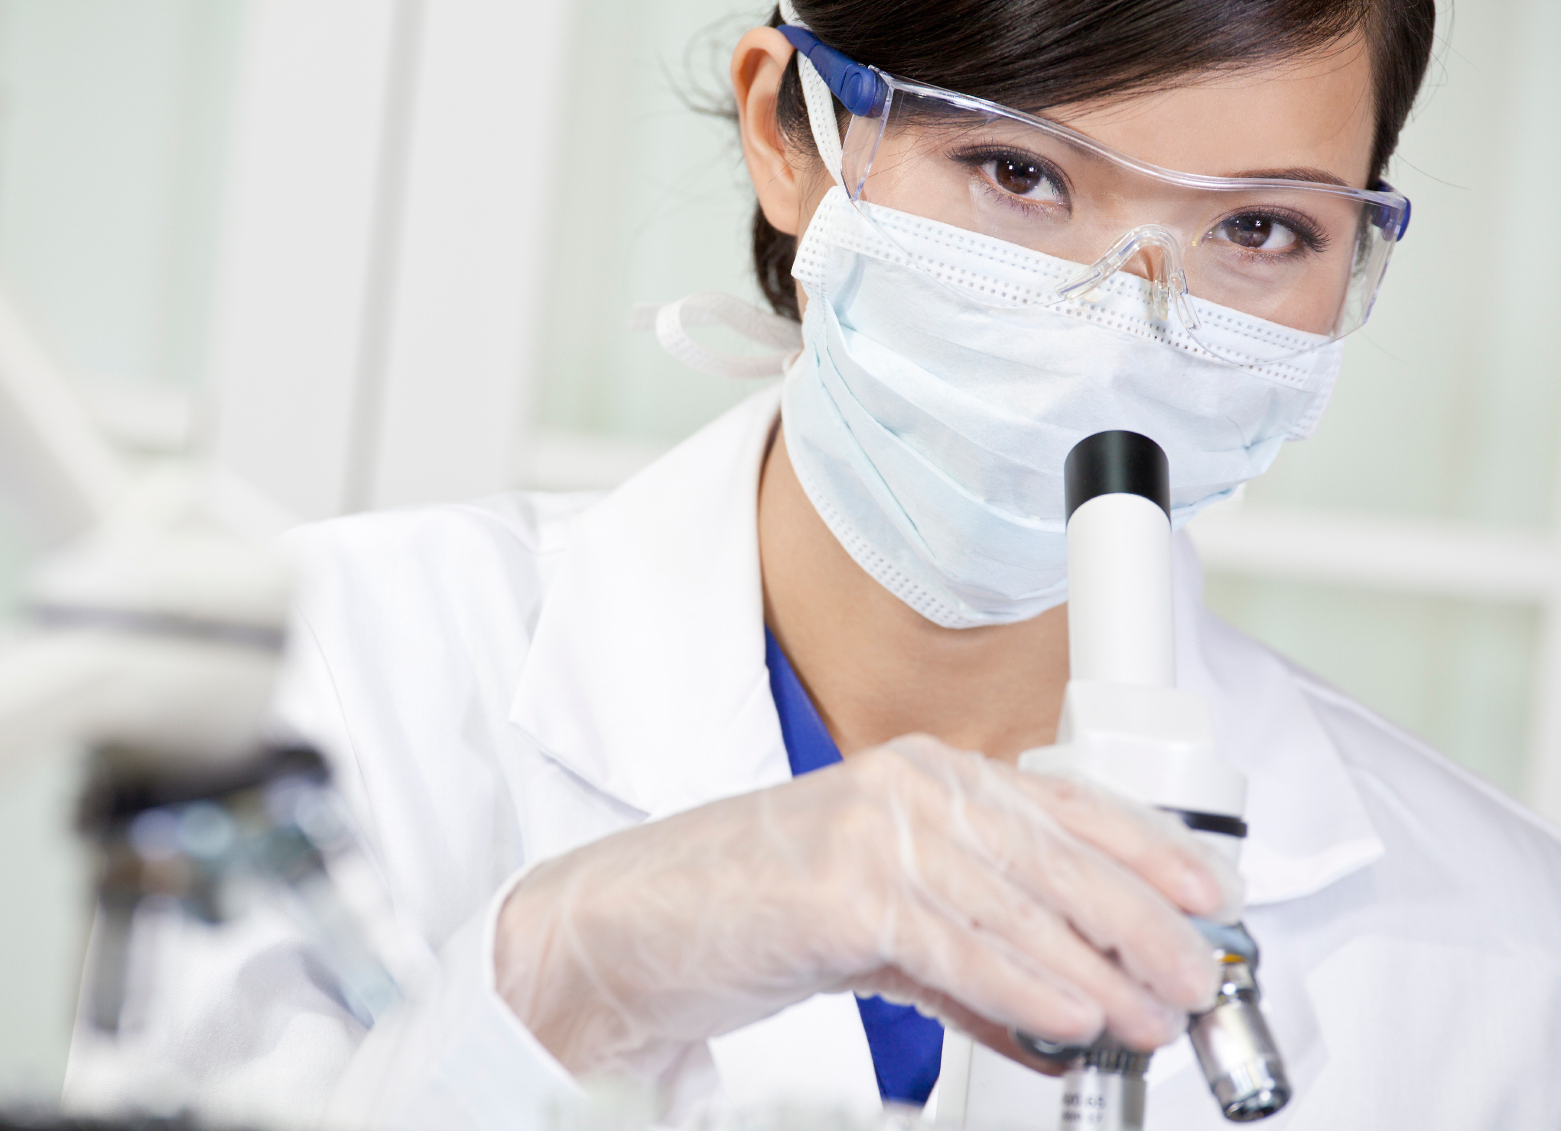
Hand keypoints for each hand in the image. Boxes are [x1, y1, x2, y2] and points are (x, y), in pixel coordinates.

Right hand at [495, 734, 1237, 1077]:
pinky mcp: (839, 889)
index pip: (1065, 803)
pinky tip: (1072, 1019)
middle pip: (1060, 856)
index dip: (1147, 850)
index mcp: (926, 775)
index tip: (1206, 898)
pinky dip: (1024, 989)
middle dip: (1143, 926)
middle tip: (1194, 981)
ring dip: (1100, 973)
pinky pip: (957, 947)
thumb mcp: (883, 927)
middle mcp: (909, 786)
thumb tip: (1063, 1018)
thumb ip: (973, 964)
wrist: (632, 923)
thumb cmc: (751, 909)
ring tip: (1150, 1021)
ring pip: (1020, 907)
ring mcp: (872, 829)